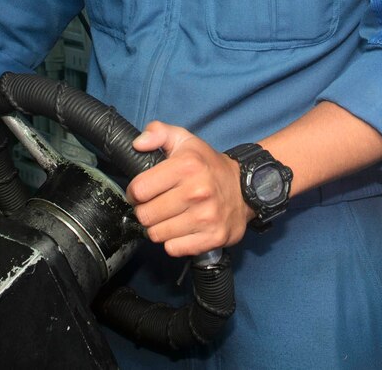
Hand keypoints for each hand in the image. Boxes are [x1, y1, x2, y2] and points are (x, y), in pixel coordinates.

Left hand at [126, 122, 252, 257]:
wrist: (246, 188)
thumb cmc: (209, 166)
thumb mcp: (185, 140)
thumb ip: (158, 133)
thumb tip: (138, 144)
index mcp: (187, 166)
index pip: (139, 190)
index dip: (135, 192)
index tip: (143, 192)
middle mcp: (197, 192)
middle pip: (145, 215)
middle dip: (146, 211)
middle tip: (157, 205)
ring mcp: (206, 217)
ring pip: (157, 234)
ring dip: (159, 228)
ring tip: (169, 217)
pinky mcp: (213, 237)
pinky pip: (174, 249)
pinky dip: (174, 242)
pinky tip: (182, 229)